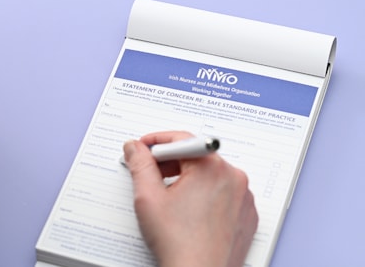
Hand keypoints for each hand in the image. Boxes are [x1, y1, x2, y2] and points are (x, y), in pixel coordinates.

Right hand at [123, 131, 257, 266]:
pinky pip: (223, 194)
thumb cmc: (179, 244)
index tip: (143, 149)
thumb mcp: (148, 197)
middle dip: (170, 162)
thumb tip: (135, 148)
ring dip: (188, 179)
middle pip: (196, 156)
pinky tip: (188, 212)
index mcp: (211, 167)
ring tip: (169, 200)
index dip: (156, 142)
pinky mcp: (247, 215)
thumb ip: (139, 164)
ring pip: (209, 175)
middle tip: (151, 176)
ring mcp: (243, 197)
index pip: (181, 138)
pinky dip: (205, 196)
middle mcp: (233, 177)